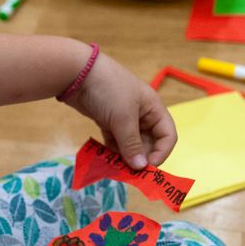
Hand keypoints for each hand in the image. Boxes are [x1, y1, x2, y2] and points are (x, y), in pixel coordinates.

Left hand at [65, 50, 176, 169]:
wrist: (77, 72)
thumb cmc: (108, 90)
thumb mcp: (123, 118)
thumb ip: (132, 144)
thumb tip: (140, 167)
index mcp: (153, 109)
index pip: (167, 136)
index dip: (161, 153)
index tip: (147, 168)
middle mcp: (142, 115)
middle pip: (149, 143)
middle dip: (141, 158)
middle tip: (129, 172)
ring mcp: (124, 118)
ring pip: (131, 144)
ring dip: (126, 157)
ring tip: (117, 169)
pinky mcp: (108, 121)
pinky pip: (116, 141)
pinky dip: (113, 151)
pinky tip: (106, 161)